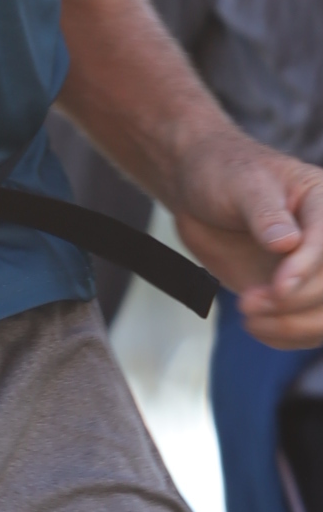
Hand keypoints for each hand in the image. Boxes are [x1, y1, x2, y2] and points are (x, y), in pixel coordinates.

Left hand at [170, 138, 322, 350]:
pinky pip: (308, 327)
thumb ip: (265, 213)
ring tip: (249, 319)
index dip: (308, 269)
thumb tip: (289, 243)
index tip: (278, 287)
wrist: (201, 192)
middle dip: (295, 302)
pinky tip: (256, 325)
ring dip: (293, 326)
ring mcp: (312, 268)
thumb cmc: (223, 176)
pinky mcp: (295, 292)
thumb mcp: (241, 184)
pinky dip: (285, 335)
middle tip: (248, 303)